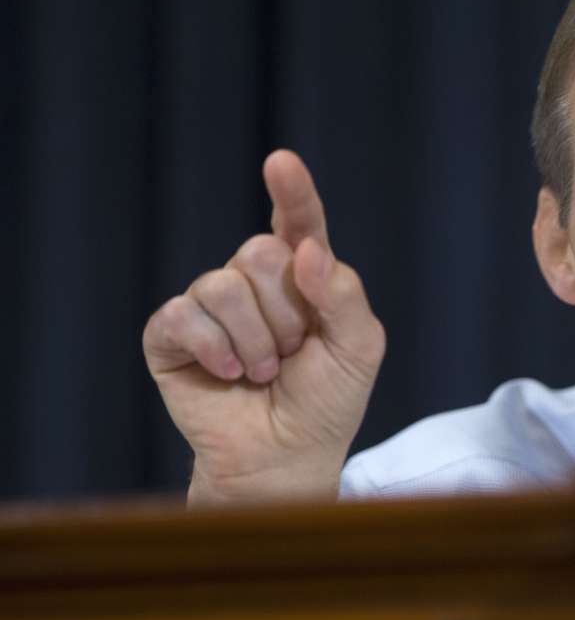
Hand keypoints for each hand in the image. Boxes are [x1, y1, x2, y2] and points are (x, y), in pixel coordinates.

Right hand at [143, 150, 385, 504]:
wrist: (285, 456)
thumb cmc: (327, 401)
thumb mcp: (358, 347)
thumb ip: (341, 293)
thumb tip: (304, 248)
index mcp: (303, 275)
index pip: (298, 222)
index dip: (292, 192)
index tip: (281, 163)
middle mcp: (254, 282)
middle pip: (260, 253)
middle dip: (285, 312)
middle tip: (292, 353)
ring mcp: (210, 305)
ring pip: (224, 284)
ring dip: (254, 341)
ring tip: (263, 372)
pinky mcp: (171, 334)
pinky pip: (184, 314)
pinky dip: (214, 349)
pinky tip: (228, 375)